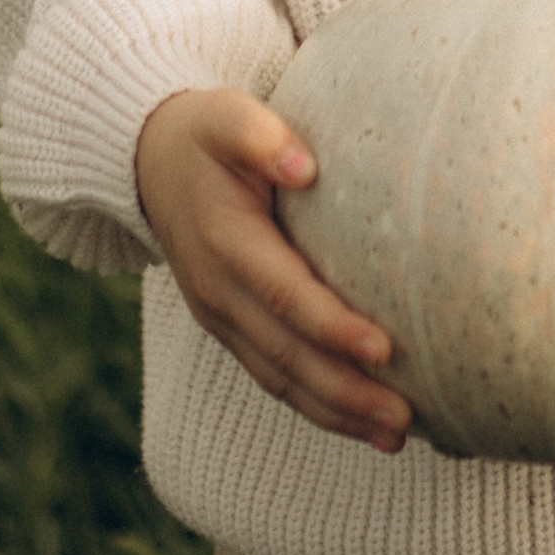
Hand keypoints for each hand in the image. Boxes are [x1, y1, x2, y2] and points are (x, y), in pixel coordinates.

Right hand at [134, 87, 412, 452]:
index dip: (332, 327)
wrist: (149, 163)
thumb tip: (305, 167)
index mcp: (225, 244)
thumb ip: (260, 136)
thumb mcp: (226, 116)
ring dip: (337, 414)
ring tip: (397, 438)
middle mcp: (219, 294)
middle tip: (405, 419)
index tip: (383, 350)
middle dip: (346, 393)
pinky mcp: (231, 329)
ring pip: (281, 379)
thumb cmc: (206, 133)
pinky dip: (317, 405)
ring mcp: (222, 319)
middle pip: (287, 356)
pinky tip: (362, 424)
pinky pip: (275, 377)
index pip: (285, 295)